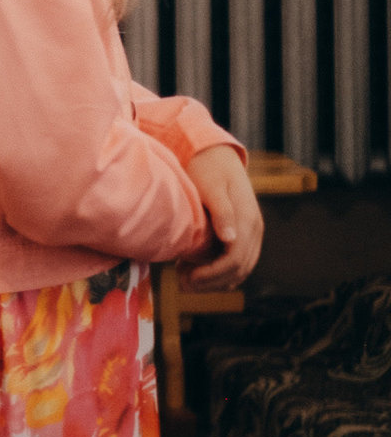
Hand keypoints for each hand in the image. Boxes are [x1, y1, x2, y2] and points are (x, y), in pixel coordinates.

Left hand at [183, 147, 263, 291]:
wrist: (216, 153)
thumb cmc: (208, 168)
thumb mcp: (211, 186)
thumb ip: (222, 211)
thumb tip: (231, 239)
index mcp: (248, 220)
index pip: (236, 260)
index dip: (212, 275)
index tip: (187, 279)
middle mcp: (254, 229)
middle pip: (240, 269)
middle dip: (211, 282)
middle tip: (182, 283)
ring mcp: (251, 231)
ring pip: (241, 269)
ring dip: (216, 280)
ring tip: (185, 278)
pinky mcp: (243, 231)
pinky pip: (238, 260)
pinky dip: (220, 271)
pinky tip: (196, 269)